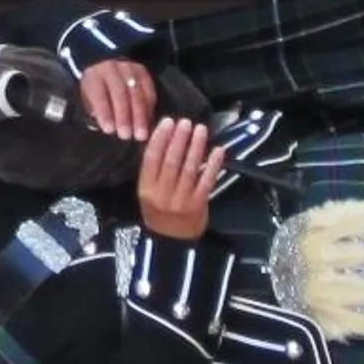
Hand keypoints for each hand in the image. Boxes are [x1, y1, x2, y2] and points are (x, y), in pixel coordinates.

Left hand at [77, 57, 157, 140]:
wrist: (105, 64)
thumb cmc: (96, 88)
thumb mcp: (87, 97)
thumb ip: (94, 111)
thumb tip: (108, 128)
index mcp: (94, 76)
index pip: (99, 94)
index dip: (104, 112)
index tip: (109, 130)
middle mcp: (112, 69)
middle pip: (120, 93)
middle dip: (124, 116)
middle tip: (127, 135)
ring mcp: (129, 69)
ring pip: (137, 93)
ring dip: (140, 116)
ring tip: (141, 134)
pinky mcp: (143, 72)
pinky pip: (149, 91)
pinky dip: (149, 109)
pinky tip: (149, 123)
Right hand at [136, 116, 225, 241]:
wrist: (172, 241)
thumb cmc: (158, 212)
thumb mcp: (147, 193)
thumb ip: (153, 171)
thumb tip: (163, 140)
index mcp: (146, 188)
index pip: (152, 158)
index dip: (160, 138)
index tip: (168, 122)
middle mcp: (163, 193)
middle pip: (171, 161)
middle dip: (179, 139)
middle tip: (185, 122)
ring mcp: (182, 199)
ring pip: (189, 169)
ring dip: (196, 147)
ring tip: (200, 130)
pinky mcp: (198, 203)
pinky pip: (206, 181)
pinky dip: (212, 165)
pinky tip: (217, 150)